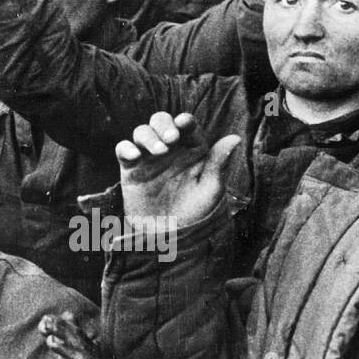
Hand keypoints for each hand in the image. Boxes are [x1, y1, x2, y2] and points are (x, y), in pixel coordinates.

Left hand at [39, 311, 115, 358]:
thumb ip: (62, 341)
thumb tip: (55, 317)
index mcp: (88, 352)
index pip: (76, 333)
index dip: (61, 325)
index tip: (43, 320)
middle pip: (80, 342)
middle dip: (63, 331)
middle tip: (46, 323)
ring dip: (68, 349)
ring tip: (51, 342)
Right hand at [116, 112, 239, 227]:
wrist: (169, 237)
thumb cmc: (194, 213)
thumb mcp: (210, 190)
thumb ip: (219, 163)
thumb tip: (235, 138)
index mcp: (191, 149)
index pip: (187, 125)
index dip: (185, 121)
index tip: (184, 124)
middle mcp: (169, 149)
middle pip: (160, 121)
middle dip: (163, 124)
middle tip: (171, 138)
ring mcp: (148, 157)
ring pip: (141, 132)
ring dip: (148, 136)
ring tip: (159, 151)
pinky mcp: (131, 169)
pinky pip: (123, 149)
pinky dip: (126, 148)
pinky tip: (134, 155)